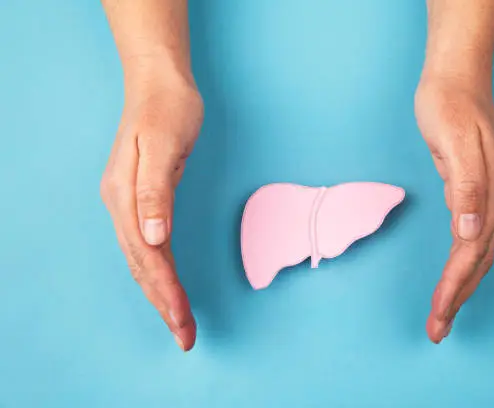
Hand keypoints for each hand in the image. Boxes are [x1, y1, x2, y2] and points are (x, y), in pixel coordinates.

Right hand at [100, 67, 203, 350]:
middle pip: (142, 266)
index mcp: (125, 196)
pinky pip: (146, 246)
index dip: (166, 290)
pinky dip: (157, 272)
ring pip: (142, 260)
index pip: (148, 255)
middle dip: (164, 303)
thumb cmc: (168, 110)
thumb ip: (155, 192)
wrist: (159, 84)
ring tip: (177, 322)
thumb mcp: (164, 146)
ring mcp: (127, 204)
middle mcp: (122, 205)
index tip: (182, 319)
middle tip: (185, 336)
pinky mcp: (140, 200)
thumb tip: (152, 237)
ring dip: (159, 294)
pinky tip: (163, 286)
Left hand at [415, 76, 493, 342]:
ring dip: (462, 285)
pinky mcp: (477, 190)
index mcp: (491, 191)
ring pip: (478, 253)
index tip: (438, 315)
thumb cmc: (448, 106)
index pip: (471, 252)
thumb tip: (473, 230)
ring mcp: (490, 195)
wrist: (455, 79)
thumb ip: (466, 185)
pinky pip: (473, 237)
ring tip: (444, 313)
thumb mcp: (452, 140)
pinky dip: (464, 263)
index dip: (455, 286)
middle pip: (478, 260)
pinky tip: (456, 275)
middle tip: (437, 330)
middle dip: (458, 297)